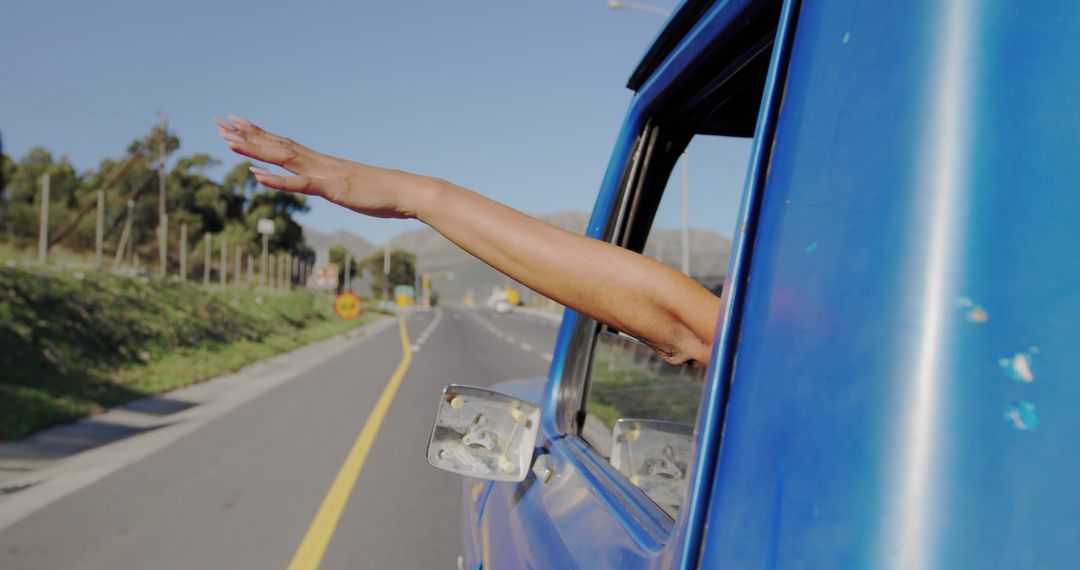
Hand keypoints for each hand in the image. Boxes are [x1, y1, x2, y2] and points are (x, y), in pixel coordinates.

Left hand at [214, 115, 425, 218]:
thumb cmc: (382, 193)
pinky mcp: (332, 189)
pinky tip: (257, 175)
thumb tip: (328, 185)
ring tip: (228, 140)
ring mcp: (324, 174)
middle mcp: (319, 162)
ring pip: (283, 158)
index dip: (258, 133)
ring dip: (255, 149)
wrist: (406, 191)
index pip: (284, 143)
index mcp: (321, 162)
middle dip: (246, 135)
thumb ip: (335, 184)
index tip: (236, 122)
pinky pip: (300, 184)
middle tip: (218, 122)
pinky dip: (277, 180)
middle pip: (276, 145)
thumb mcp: (351, 189)